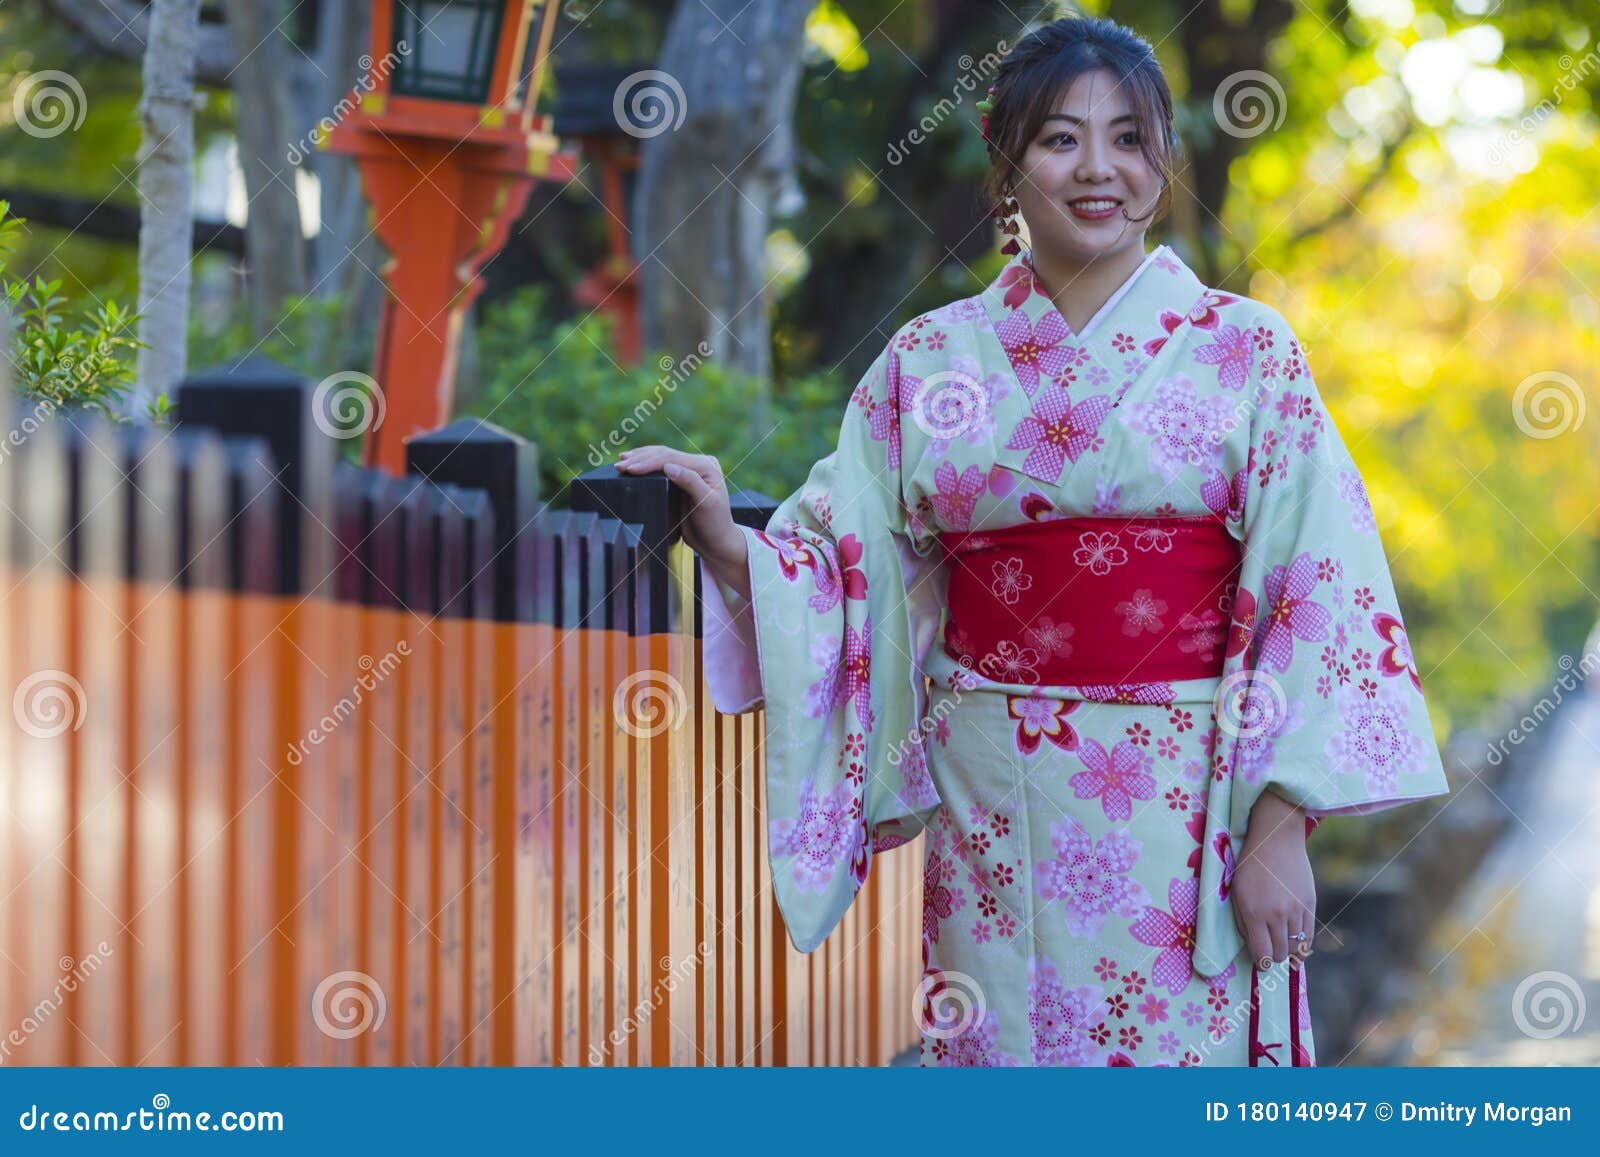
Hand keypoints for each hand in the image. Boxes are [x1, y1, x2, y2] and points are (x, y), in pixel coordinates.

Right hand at [614, 446, 750, 598]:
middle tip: (621, 464)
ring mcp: (689, 470)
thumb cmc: (715, 525)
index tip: (631, 468)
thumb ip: (690, 482)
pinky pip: (660, 468)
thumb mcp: (706, 503)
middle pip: (664, 455)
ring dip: (640, 458)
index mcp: (706, 465)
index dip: (649, 462)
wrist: (716, 542)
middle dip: (640, 458)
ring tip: (622, 461)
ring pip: (660, 458)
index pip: (672, 458)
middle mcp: (698, 464)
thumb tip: (669, 467)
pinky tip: (633, 464)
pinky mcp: (680, 479)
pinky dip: (645, 465)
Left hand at [1230, 789, 1315, 971]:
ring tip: (1280, 943)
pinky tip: (1295, 939)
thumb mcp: (1236, 894)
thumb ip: (1243, 923)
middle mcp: (1278, 915)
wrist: (1276, 840)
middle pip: (1281, 954)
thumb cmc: (1249, 866)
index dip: (1261, 963)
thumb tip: (1254, 949)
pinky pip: (1309, 935)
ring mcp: (1297, 910)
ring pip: (1297, 948)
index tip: (1259, 962)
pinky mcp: (1310, 904)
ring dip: (1288, 950)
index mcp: (1255, 914)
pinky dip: (1302, 942)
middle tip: (1268, 950)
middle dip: (1273, 957)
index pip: (1263, 954)